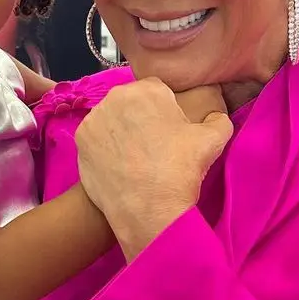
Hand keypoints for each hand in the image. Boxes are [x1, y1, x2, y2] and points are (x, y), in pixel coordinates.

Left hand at [75, 80, 231, 259]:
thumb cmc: (181, 170)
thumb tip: (216, 117)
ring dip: (121, 131)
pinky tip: (118, 164)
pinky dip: (105, 148)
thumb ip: (218, 120)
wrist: (149, 210)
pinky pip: (96, 138)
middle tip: (152, 145)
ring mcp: (93, 119)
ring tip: (135, 156)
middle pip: (130, 103)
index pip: (156, 90)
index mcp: (147, 89)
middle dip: (140, 118)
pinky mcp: (80, 141)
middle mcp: (115, 97)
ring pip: (111, 119)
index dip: (164, 110)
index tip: (168, 131)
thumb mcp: (214, 139)